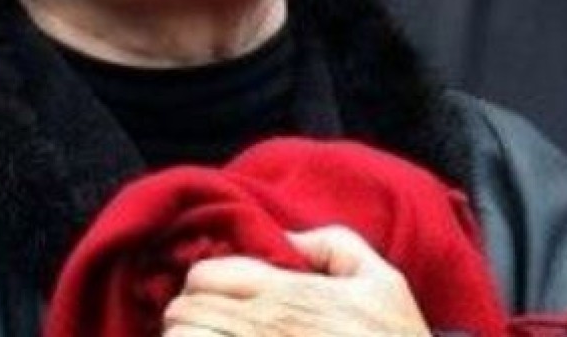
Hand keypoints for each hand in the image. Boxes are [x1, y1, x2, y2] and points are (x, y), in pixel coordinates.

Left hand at [162, 225, 431, 336]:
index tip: (208, 292)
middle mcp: (266, 330)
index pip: (208, 276)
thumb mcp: (383, 280)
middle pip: (187, 315)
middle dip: (183, 316)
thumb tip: (285, 238)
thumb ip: (333, 244)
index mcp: (289, 294)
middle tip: (196, 322)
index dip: (199, 282)